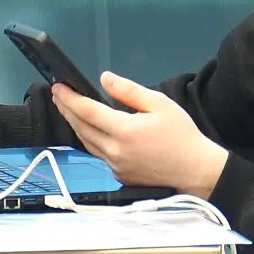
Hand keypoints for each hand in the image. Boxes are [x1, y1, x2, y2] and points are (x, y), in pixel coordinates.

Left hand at [51, 72, 228, 196]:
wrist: (195, 170)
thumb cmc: (181, 135)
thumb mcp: (159, 104)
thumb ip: (129, 91)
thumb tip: (104, 78)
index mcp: (123, 131)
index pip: (86, 111)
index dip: (69, 98)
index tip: (58, 87)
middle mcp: (114, 151)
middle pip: (81, 127)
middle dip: (66, 109)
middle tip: (59, 95)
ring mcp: (115, 166)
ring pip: (86, 142)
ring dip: (74, 125)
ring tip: (68, 109)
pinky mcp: (119, 175)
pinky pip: (98, 154)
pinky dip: (89, 139)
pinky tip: (89, 129)